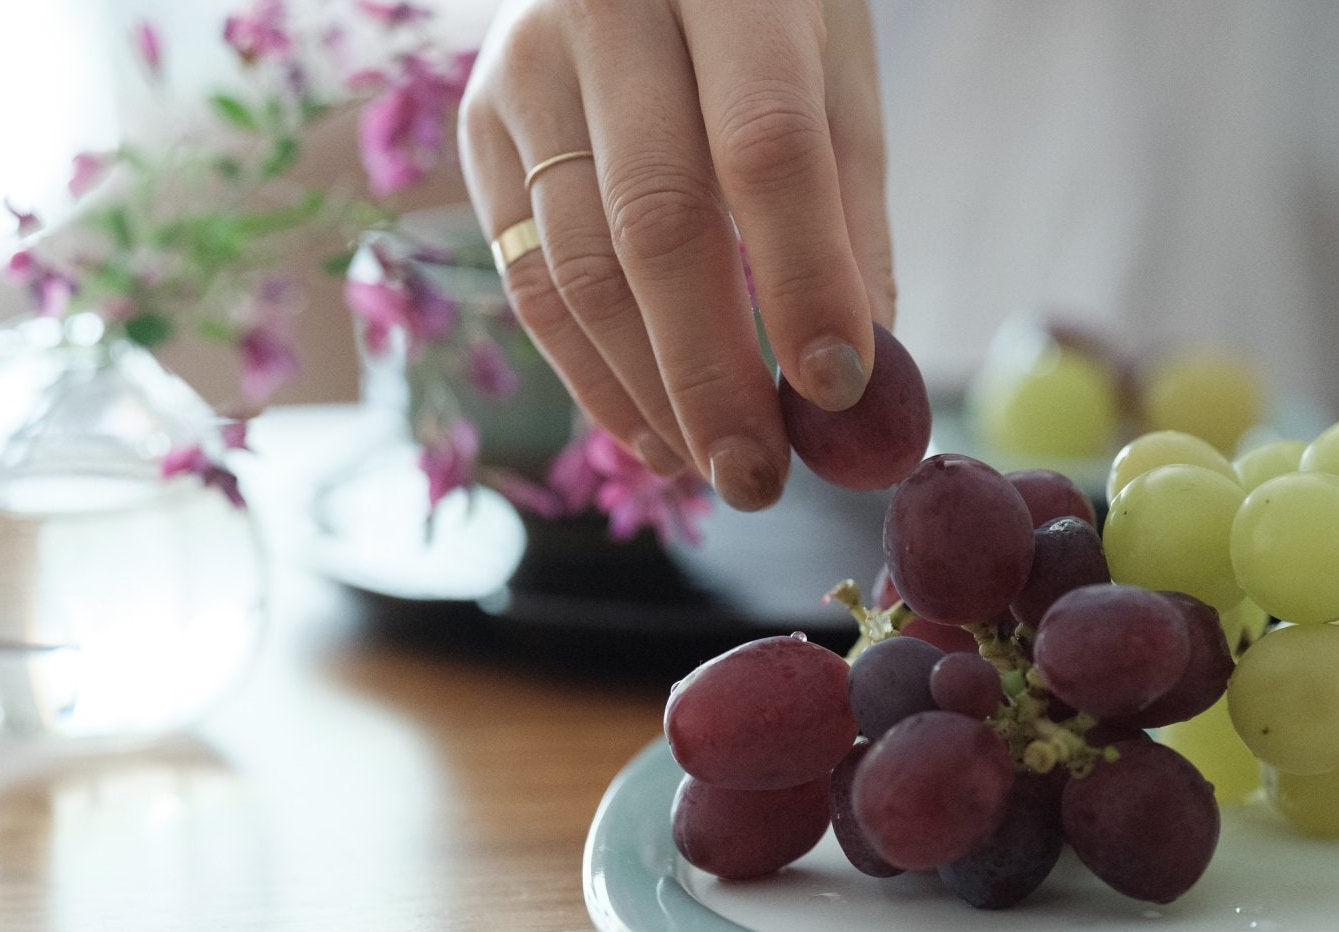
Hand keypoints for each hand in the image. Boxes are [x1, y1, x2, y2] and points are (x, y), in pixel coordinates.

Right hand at [459, 0, 893, 510]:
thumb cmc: (766, 14)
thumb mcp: (835, 72)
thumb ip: (847, 210)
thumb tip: (860, 376)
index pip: (764, 144)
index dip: (803, 275)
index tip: (841, 389)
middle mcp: (604, 11)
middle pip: (655, 222)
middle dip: (713, 373)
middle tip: (762, 478)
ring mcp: (523, 70)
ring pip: (577, 268)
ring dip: (650, 395)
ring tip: (717, 469)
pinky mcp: (478, 128)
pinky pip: (529, 280)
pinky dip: (592, 377)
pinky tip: (652, 435)